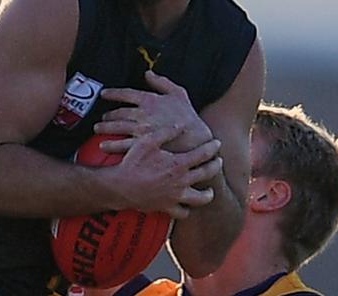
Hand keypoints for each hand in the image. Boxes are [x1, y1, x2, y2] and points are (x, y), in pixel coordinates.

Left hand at [94, 70, 212, 152]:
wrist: (197, 140)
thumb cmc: (188, 116)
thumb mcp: (179, 94)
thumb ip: (162, 82)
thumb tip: (148, 73)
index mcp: (149, 100)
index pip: (125, 93)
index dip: (112, 93)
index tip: (104, 94)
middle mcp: (142, 114)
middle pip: (118, 112)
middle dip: (108, 114)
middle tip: (102, 116)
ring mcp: (141, 130)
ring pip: (117, 127)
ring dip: (105, 127)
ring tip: (98, 129)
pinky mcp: (142, 145)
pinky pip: (122, 144)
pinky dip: (111, 144)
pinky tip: (102, 145)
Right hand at [106, 135, 222, 217]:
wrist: (120, 186)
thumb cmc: (133, 162)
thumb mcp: (147, 141)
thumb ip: (166, 132)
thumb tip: (181, 125)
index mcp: (178, 164)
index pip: (203, 154)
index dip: (212, 147)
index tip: (217, 143)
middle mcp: (181, 181)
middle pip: (207, 174)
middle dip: (215, 166)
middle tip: (218, 161)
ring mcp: (175, 196)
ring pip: (201, 199)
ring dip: (208, 193)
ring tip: (209, 190)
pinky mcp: (167, 207)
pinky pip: (183, 212)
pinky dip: (187, 209)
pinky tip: (187, 204)